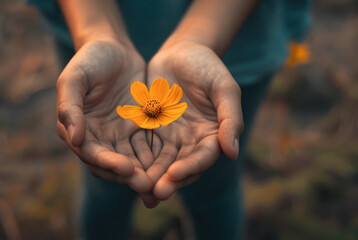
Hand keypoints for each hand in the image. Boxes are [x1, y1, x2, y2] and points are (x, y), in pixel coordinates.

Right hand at [56, 39, 153, 193]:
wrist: (114, 48)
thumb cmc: (89, 60)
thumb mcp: (74, 78)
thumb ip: (70, 107)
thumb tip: (75, 139)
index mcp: (77, 130)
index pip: (91, 153)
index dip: (107, 162)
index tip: (126, 168)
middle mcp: (97, 138)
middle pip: (112, 163)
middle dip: (129, 176)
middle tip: (147, 185)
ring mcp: (118, 135)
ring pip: (131, 160)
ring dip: (144, 173)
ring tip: (160, 183)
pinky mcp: (137, 129)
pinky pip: (147, 147)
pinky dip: (156, 158)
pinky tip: (171, 166)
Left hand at [146, 41, 243, 199]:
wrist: (181, 52)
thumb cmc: (207, 66)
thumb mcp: (224, 88)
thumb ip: (230, 118)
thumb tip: (232, 153)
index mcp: (213, 135)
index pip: (203, 157)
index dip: (191, 168)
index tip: (174, 174)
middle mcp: (192, 142)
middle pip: (181, 166)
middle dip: (168, 180)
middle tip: (154, 193)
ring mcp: (172, 138)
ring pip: (161, 162)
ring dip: (151, 177)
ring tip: (138, 188)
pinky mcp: (153, 131)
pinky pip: (144, 148)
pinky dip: (137, 160)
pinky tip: (125, 171)